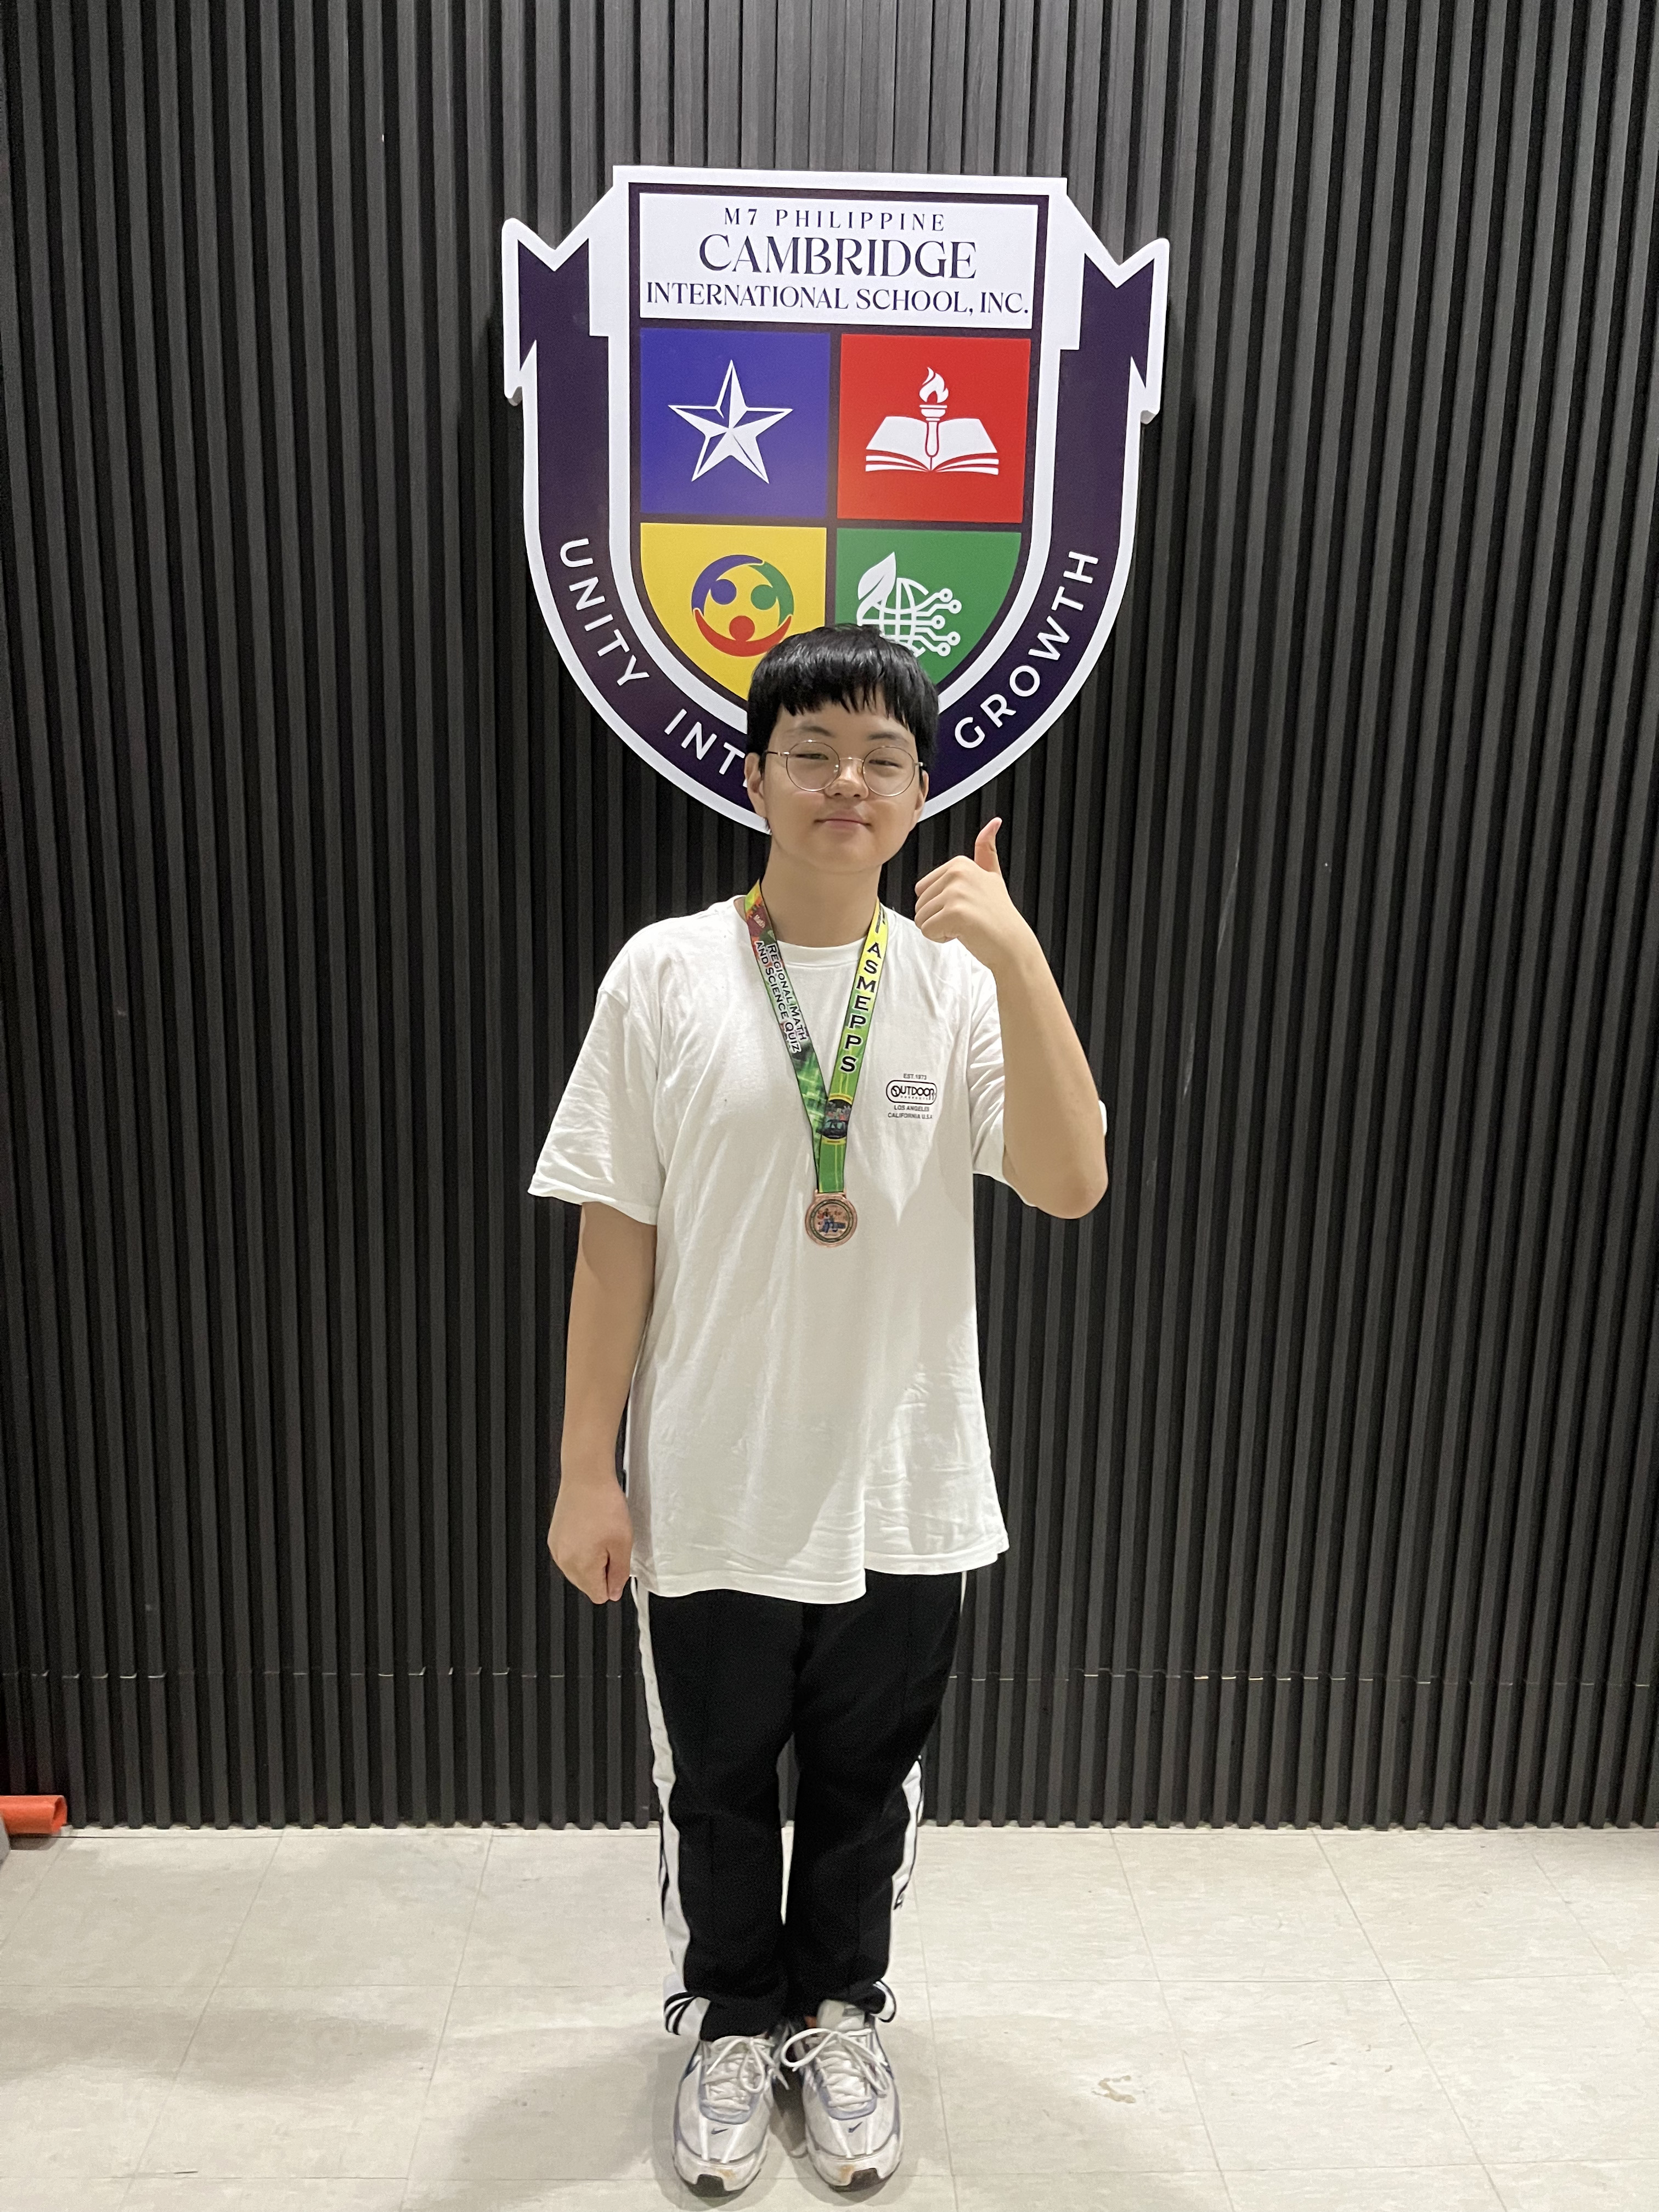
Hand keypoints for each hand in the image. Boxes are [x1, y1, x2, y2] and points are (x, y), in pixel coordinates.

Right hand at [548, 1464, 633, 1603]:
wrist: (586, 1477)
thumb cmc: (604, 1504)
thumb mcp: (623, 1543)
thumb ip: (619, 1573)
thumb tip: (614, 1592)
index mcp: (581, 1566)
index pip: (599, 1595)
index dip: (613, 1581)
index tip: (617, 1563)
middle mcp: (564, 1561)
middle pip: (587, 1584)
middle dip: (602, 1570)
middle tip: (610, 1545)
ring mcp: (557, 1549)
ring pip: (578, 1570)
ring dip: (591, 1559)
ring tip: (599, 1534)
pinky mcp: (554, 1538)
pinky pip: (570, 1555)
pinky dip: (581, 1548)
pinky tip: (590, 1530)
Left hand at [913, 819, 1032, 970]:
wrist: (1012, 943)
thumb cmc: (998, 915)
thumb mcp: (991, 875)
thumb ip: (986, 850)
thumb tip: (994, 822)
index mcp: (960, 864)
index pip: (922, 889)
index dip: (940, 904)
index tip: (966, 905)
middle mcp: (957, 874)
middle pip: (919, 904)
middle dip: (938, 917)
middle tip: (967, 918)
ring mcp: (955, 893)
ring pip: (921, 918)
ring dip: (939, 928)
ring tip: (965, 925)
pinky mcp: (954, 914)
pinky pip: (927, 931)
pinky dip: (942, 938)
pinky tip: (964, 934)